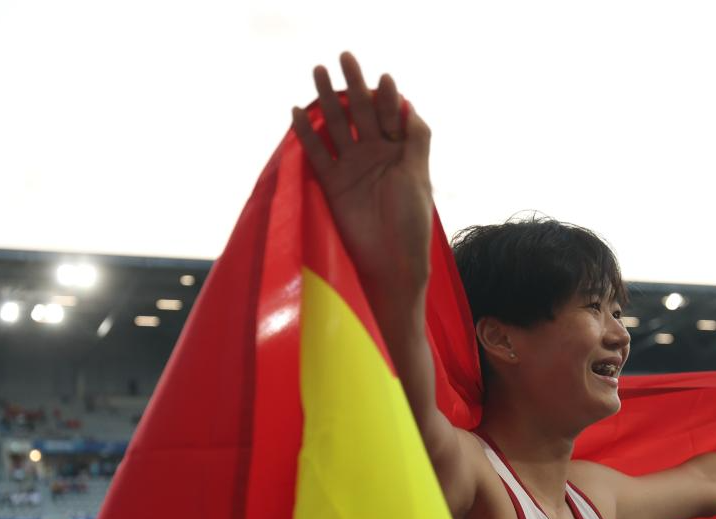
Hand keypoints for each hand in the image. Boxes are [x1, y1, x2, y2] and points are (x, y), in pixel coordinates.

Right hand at [292, 52, 433, 294]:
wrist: (390, 265)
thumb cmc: (411, 224)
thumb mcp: (419, 179)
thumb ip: (415, 141)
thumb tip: (408, 105)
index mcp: (399, 152)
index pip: (391, 114)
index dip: (386, 95)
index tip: (382, 77)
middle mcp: (374, 155)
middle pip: (361, 113)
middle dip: (353, 85)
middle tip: (344, 57)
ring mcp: (351, 168)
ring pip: (336, 126)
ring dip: (327, 101)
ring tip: (318, 72)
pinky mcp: (331, 184)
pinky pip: (315, 154)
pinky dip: (306, 134)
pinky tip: (297, 112)